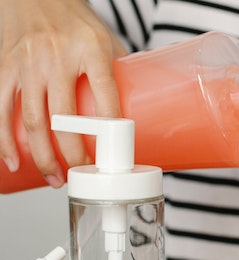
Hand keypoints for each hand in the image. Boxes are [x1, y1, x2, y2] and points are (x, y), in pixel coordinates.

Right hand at [0, 0, 126, 186]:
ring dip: (43, 156)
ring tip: (55, 178)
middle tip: (83, 175)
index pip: (105, 91)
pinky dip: (4, 140)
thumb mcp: (105, 40)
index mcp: (90, 49)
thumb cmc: (74, 20)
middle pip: (65, 116)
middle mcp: (57, 57)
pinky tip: (13, 161)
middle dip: (73, 154)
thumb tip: (142, 110)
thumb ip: (119, 73)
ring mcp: (28, 64)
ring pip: (33, 120)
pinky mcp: (5, 68)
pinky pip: (0, 110)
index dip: (111, 123)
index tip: (116, 151)